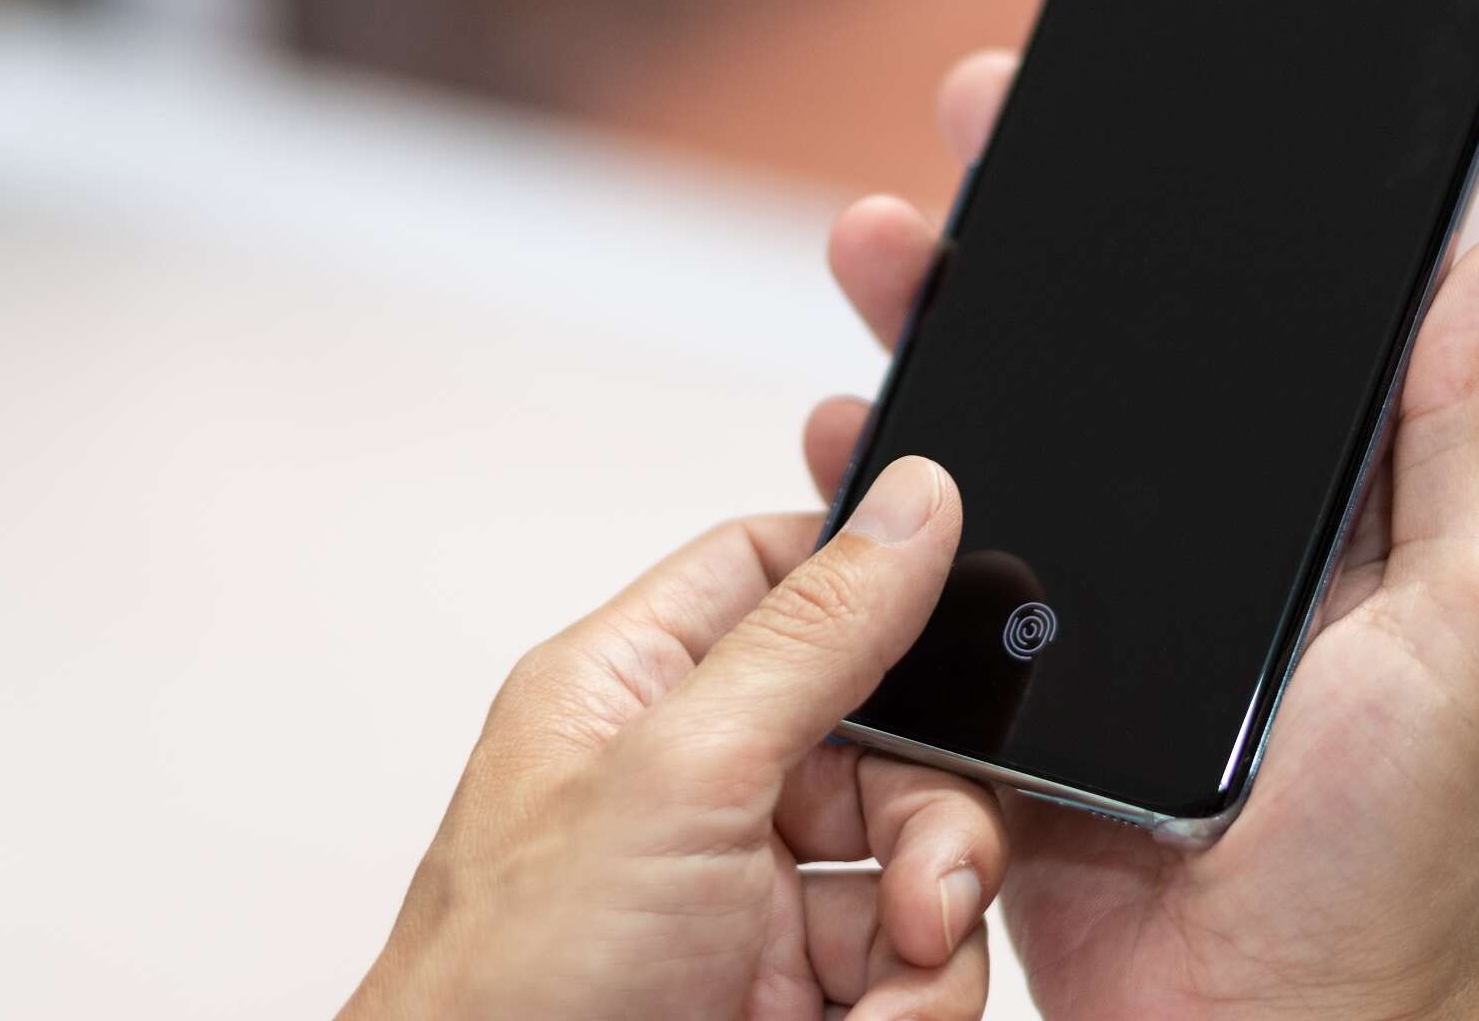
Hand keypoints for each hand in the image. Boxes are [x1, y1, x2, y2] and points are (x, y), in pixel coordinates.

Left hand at [342, 457, 1008, 1020]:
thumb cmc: (513, 987)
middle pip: (884, 727)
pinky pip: (911, 956)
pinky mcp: (790, 983)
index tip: (965, 603)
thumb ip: (812, 635)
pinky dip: (913, 999)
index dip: (874, 579)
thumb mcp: (680, 773)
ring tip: (884, 983)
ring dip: (928, 920)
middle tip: (923, 882)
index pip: (775, 571)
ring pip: (918, 850)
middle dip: (930, 811)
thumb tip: (914, 506)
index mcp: (637, 687)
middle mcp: (697, 776)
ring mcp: (747, 885)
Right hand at [803, 52, 1478, 1020]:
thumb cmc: (1389, 861)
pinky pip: (924, 567)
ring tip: (877, 261)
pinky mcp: (1008, 686)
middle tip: (968, 139)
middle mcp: (1200, 550)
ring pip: (996, 444)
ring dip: (931, 345)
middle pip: (1095, 364)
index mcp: (1315, 517)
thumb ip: (1466, 446)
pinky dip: (876, 500)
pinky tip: (839, 439)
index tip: (1114, 123)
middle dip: (1024, 247)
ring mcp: (1095, 613)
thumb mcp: (1475, 630)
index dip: (1177, 221)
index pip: (1238, 332)